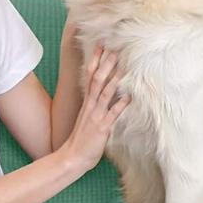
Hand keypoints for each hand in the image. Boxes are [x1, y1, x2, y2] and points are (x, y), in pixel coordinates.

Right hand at [59, 42, 130, 174]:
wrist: (72, 158)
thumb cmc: (81, 140)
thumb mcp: (87, 118)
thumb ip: (95, 106)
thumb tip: (106, 94)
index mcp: (87, 103)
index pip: (90, 76)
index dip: (95, 60)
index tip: (100, 45)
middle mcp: (90, 106)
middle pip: (97, 80)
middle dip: (105, 63)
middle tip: (113, 48)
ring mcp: (95, 116)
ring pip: (104, 93)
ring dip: (114, 79)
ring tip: (122, 66)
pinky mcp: (101, 128)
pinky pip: (112, 114)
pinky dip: (120, 105)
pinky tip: (129, 96)